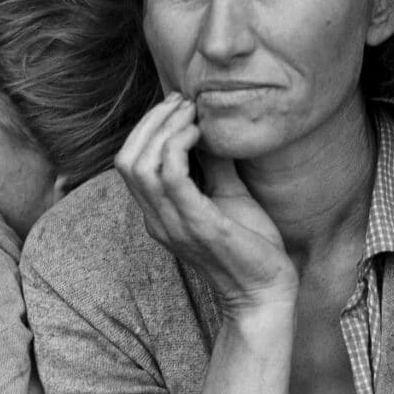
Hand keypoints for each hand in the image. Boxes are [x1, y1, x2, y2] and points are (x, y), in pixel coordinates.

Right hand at [115, 93, 297, 312]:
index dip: (147, 128)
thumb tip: (212, 127)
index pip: (128, 163)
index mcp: (159, 214)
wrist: (266, 291)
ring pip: (141, 165)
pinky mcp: (198, 225)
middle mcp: (157, 220)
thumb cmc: (250, 246)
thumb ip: (214, 164)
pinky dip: (179, 146)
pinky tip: (201, 134)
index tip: (178, 105)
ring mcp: (174, 224)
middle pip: (126, 159)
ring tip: (192, 113)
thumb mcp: (228, 195)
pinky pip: (171, 177)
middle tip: (183, 102)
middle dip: (151, 121)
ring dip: (164, 128)